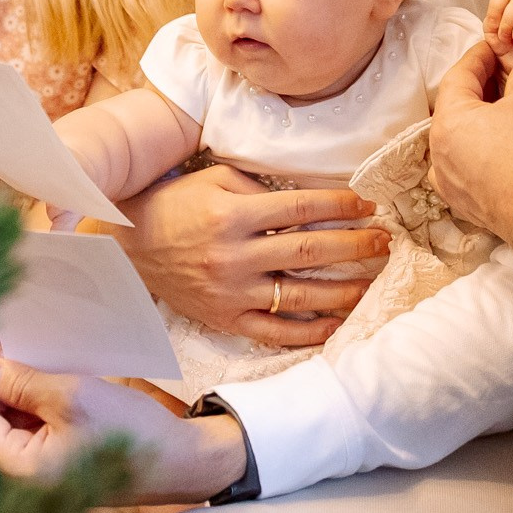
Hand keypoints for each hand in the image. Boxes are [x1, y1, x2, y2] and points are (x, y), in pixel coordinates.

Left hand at [0, 355, 247, 504]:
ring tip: (22, 354)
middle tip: (1, 344)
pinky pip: (30, 431)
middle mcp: (22, 479)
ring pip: (7, 425)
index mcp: (19, 471)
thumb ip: (22, 384)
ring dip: (12, 391)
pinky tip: (40, 377)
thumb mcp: (74, 396)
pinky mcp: (57, 465)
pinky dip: (31, 404)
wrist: (183, 462)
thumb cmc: (131, 433)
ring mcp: (40, 474)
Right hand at [119, 164, 388, 344]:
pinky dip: (309, 332)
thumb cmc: (175, 205)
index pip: (301, 208)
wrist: (128, 247)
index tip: (367, 204)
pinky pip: (275, 332)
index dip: (340, 204)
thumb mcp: (214, 180)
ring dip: (344, 289)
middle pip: (310, 251)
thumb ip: (259, 187)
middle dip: (355, 245)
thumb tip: (309, 198)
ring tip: (373, 281)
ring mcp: (231, 292)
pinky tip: (337, 324)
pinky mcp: (225, 319)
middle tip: (385, 241)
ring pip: (300, 296)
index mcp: (233, 215)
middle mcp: (234, 256)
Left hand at [429, 39, 512, 246]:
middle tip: (506, 74)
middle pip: (456, 110)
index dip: (479, 57)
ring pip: (460, 141)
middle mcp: (439, 155)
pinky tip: (504, 148)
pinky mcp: (468, 206)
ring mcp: (451, 185)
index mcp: (447, 123)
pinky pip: (468, 168)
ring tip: (509, 110)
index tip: (495, 47)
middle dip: (480, 89)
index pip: (457, 77)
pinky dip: (482, 152)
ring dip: (481, 122)